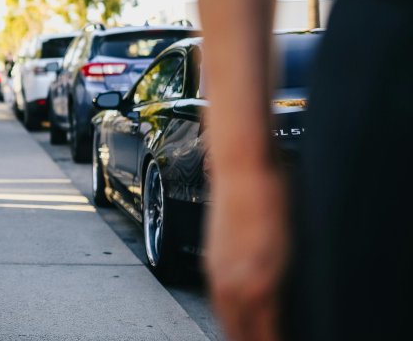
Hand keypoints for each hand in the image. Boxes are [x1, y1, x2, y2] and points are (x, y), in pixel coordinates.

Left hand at [204, 167, 287, 340]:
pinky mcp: (263, 277)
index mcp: (216, 270)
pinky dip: (273, 338)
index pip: (226, 320)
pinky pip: (267, 324)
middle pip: (234, 331)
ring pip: (247, 332)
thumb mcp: (239, 234)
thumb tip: (257, 272)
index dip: (239, 336)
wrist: (242, 165)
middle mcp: (222, 278)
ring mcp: (240, 279)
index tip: (248, 340)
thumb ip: (245, 260)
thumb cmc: (245, 190)